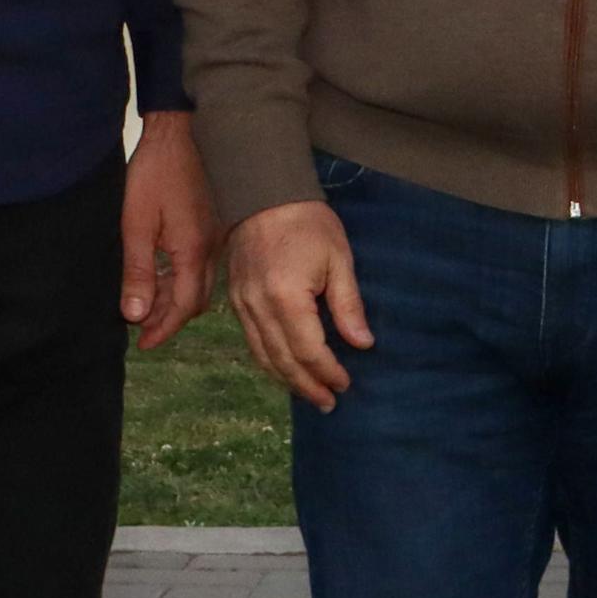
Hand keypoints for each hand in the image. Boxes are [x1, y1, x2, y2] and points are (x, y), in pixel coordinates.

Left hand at [119, 110, 220, 351]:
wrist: (182, 130)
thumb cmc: (156, 173)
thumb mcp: (136, 224)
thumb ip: (138, 271)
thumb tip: (135, 315)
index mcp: (193, 251)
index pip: (183, 307)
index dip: (163, 329)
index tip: (143, 343)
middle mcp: (212, 248)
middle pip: (196, 299)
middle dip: (170, 318)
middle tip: (143, 328)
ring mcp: (217, 236)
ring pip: (200, 282)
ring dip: (176, 298)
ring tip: (149, 305)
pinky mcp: (215, 224)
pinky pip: (202, 264)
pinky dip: (183, 279)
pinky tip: (164, 273)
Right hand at [227, 200, 373, 410]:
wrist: (264, 194)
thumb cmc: (308, 223)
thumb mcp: (339, 260)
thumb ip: (348, 305)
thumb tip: (362, 343)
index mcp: (286, 298)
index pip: (308, 350)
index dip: (327, 372)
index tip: (346, 384)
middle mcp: (258, 308)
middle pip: (282, 360)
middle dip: (307, 385)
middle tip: (329, 403)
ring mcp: (241, 306)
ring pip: (262, 356)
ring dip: (286, 380)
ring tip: (310, 395)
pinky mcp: (234, 301)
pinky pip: (251, 342)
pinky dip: (268, 362)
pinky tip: (284, 370)